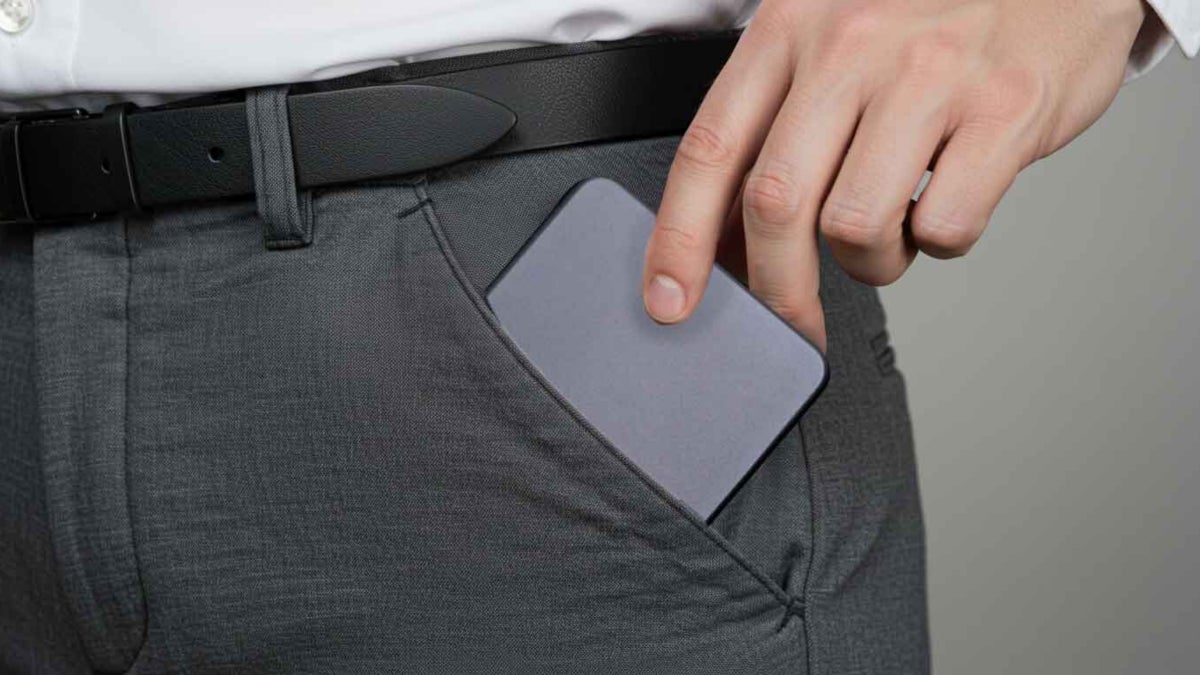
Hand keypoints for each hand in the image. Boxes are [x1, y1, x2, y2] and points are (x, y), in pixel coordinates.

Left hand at [642, 0, 1147, 349]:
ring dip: (870, 260)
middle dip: (776, 287)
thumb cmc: (933, 13)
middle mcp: (851, 44)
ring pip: (856, 225)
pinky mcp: (1004, 110)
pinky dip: (940, 240)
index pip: (709, 149)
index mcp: (791, 27)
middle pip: (776, 202)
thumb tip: (722, 238)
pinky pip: (945, 226)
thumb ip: (775, 129)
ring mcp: (930, 75)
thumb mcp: (832, 41)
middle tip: (792, 320)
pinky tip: (947, 200)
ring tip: (893, 225)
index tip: (669, 301)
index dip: (677, 239)